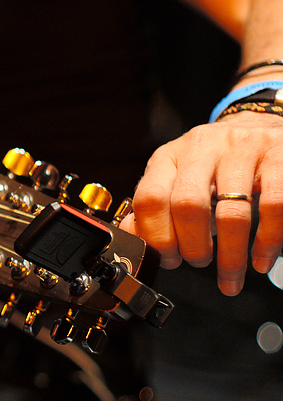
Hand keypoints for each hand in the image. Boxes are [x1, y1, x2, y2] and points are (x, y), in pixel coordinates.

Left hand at [120, 112, 282, 295]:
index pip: (150, 198)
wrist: (260, 126)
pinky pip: (274, 205)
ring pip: (232, 211)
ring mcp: (242, 149)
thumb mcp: (177, 178)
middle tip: (198, 263)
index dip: (156, 237)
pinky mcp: (279, 155)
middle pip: (187, 205)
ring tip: (230, 274)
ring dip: (230, 254)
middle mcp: (202, 148)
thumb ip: (155, 208)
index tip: (168, 260)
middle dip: (191, 247)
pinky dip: (268, 242)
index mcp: (169, 157)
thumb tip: (132, 240)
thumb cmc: (214, 164)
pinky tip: (260, 261)